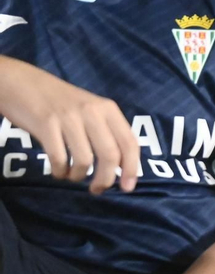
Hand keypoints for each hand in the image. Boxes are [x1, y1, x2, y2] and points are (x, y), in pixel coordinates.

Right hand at [0, 57, 139, 194]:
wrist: (23, 83)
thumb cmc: (59, 101)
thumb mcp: (89, 110)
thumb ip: (105, 131)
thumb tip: (119, 166)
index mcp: (108, 109)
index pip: (129, 142)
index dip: (132, 168)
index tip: (128, 188)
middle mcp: (93, 112)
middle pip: (110, 155)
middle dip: (106, 179)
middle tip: (97, 190)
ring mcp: (70, 118)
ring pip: (85, 160)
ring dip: (78, 176)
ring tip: (71, 175)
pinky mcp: (46, 124)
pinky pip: (59, 158)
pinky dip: (60, 172)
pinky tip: (57, 170)